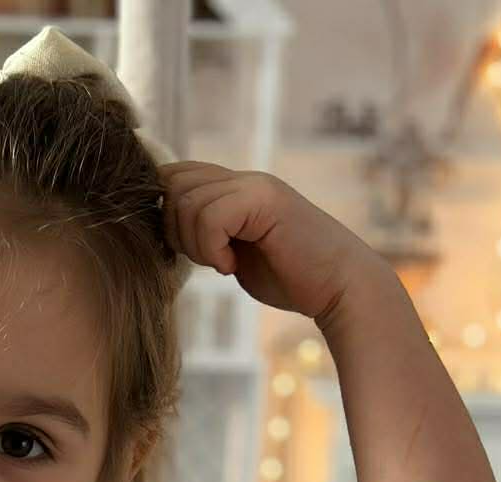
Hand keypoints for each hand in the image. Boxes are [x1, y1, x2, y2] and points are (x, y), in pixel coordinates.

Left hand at [158, 161, 384, 323]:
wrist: (337, 286)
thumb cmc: (289, 277)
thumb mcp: (234, 252)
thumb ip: (206, 233)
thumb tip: (163, 230)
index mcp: (234, 186)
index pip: (174, 175)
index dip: (166, 215)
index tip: (190, 251)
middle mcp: (243, 178)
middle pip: (173, 185)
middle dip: (176, 231)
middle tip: (208, 258)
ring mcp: (255, 185)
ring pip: (187, 202)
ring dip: (196, 245)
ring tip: (225, 263)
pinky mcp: (265, 200)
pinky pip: (210, 217)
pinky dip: (212, 249)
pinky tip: (232, 265)